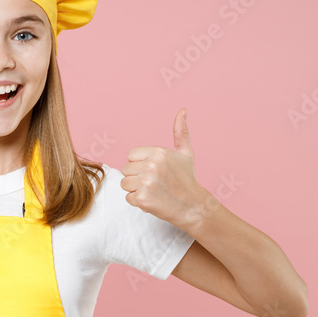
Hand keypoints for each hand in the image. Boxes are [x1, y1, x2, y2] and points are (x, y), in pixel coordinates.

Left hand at [120, 108, 210, 229]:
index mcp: (159, 152)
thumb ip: (180, 132)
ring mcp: (146, 183)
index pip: (130, 155)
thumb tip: (183, 110)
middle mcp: (151, 165)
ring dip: (135, 189)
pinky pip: (128, 198)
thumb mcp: (185, 153)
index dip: (139, 164)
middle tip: (155, 183)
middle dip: (137, 177)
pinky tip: (153, 200)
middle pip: (125, 169)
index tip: (154, 171)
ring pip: (124, 183)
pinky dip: (138, 201)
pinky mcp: (142, 198)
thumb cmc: (187, 179)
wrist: (193, 206)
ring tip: (153, 191)